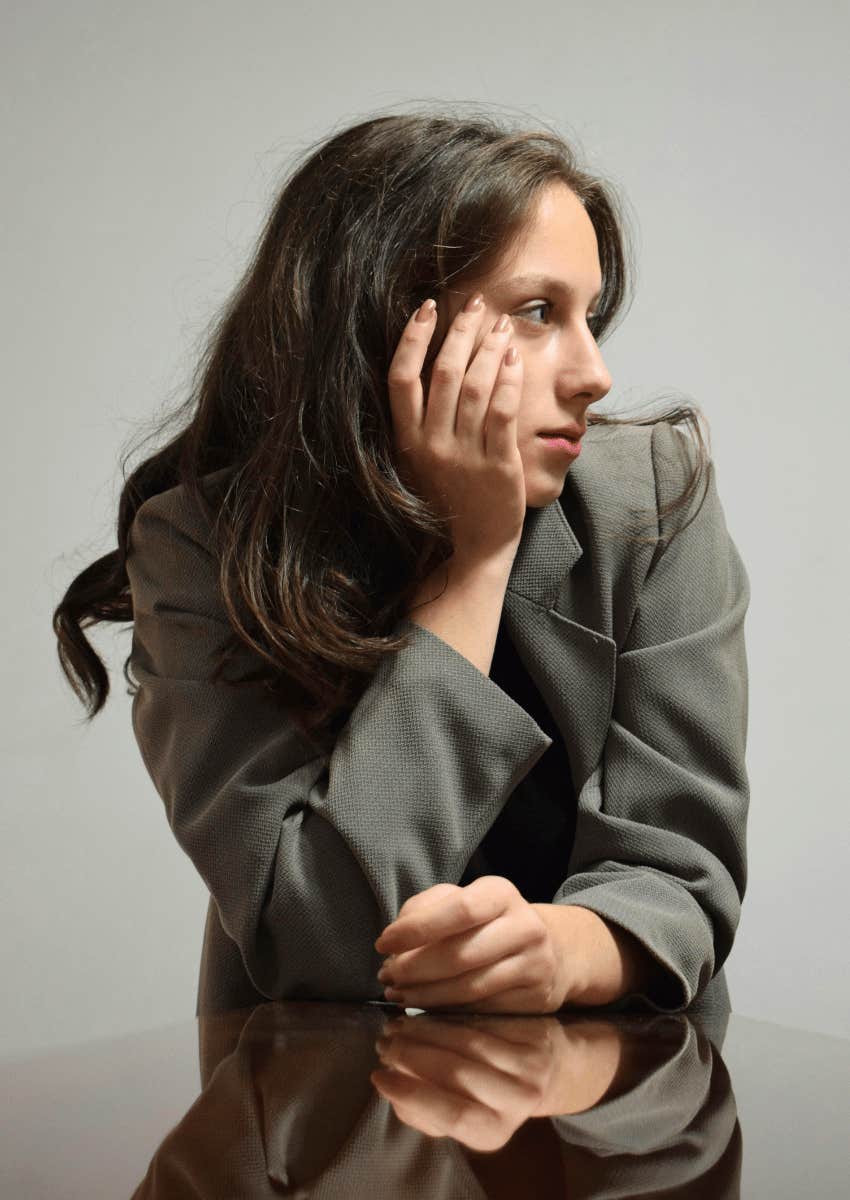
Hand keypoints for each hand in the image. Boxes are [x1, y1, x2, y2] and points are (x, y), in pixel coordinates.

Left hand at [374, 877, 568, 1013]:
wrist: (551, 950)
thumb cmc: (489, 923)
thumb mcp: (462, 901)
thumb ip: (426, 910)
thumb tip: (395, 941)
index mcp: (501, 893)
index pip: (458, 909)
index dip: (417, 929)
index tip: (383, 943)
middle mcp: (524, 926)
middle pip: (461, 954)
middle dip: (414, 968)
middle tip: (387, 975)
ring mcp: (534, 964)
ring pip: (469, 987)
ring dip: (426, 994)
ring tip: (398, 993)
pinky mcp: (534, 999)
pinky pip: (481, 1009)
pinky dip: (447, 1010)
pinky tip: (425, 1006)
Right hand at [387, 293, 525, 561]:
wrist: (473, 546)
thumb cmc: (449, 498)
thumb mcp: (422, 459)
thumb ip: (423, 417)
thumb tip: (433, 361)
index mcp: (408, 440)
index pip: (400, 377)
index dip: (412, 337)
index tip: (427, 308)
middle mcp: (432, 445)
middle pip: (442, 372)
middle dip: (461, 331)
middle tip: (476, 305)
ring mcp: (464, 455)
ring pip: (475, 386)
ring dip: (490, 348)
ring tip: (502, 326)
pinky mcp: (497, 465)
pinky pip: (502, 411)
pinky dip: (509, 379)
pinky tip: (515, 358)